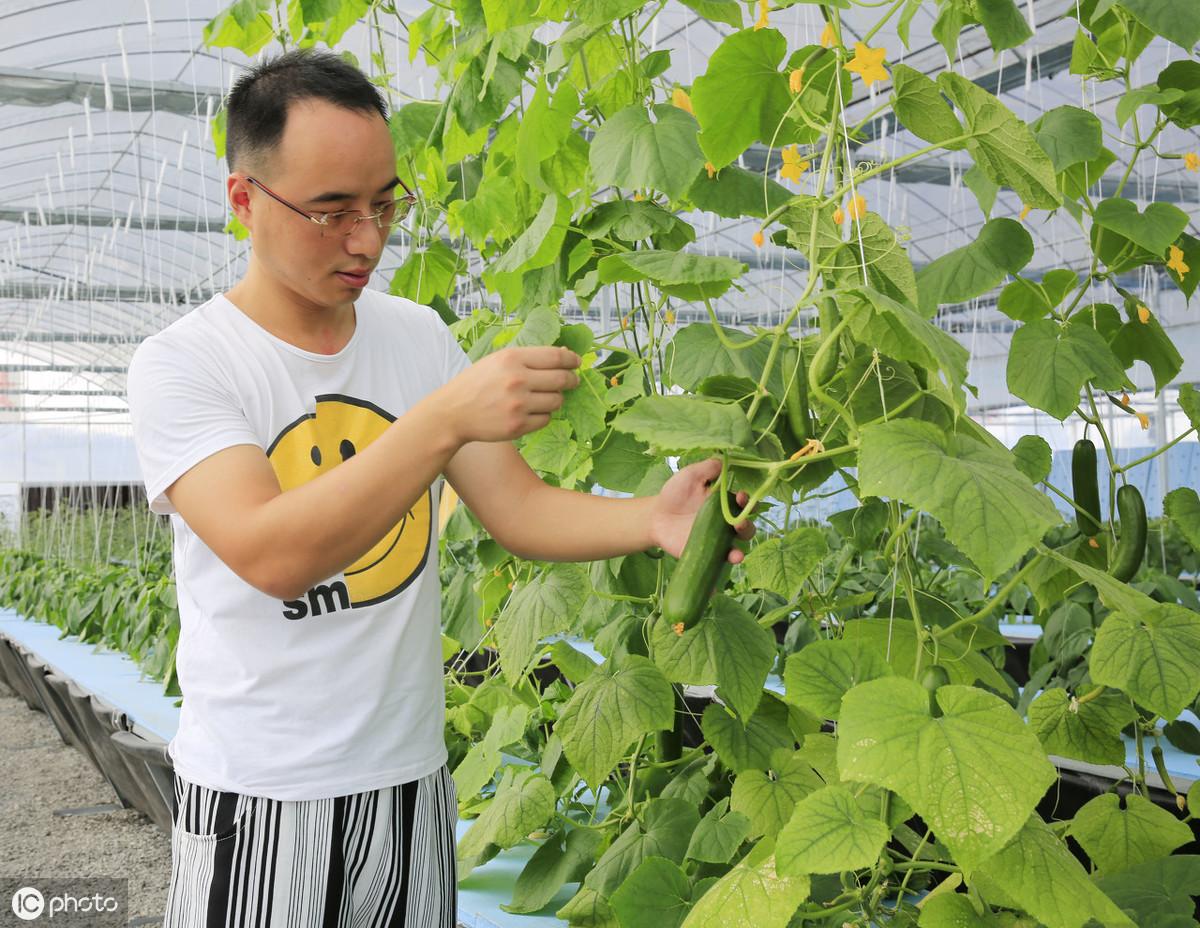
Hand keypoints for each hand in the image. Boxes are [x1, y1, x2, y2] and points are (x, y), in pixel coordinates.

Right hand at [438, 346, 579, 444]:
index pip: (556, 357)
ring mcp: (518, 404)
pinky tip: (530, 412)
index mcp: (512, 358)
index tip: (577, 363)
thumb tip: (566, 356)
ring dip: (555, 399)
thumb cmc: (477, 384)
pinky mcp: (518, 425)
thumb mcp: (498, 361)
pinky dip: (543, 416)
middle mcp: (517, 380)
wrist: (453, 413)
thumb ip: (528, 358)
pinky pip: (546, 419)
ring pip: (556, 401)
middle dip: (571, 380)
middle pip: (562, 380)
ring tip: (542, 398)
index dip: (572, 360)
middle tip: (572, 381)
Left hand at [649, 458, 755, 562]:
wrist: (655, 516)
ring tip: (737, 549)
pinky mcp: (705, 555)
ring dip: (740, 550)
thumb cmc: (675, 494)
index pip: (744, 504)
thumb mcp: (690, 475)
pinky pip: (719, 562)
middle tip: (739, 523)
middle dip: (747, 526)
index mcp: (724, 504)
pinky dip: (727, 565)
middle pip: (745, 527)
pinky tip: (730, 563)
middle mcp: (724, 524)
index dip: (747, 501)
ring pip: (737, 547)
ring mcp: (716, 541)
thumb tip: (725, 460)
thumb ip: (708, 468)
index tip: (741, 496)